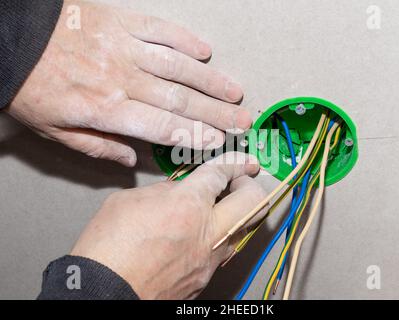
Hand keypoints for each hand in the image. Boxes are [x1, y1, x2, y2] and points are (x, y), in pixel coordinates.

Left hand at [6, 0, 250, 166]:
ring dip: (210, 81)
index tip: (218, 142)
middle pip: (179, 100)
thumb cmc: (32, 87)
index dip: (194, 135)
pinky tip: (205, 51)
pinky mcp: (122, 23)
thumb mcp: (55, 130)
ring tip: (235, 92)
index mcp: (107, 109)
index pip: (162, 127)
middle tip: (243, 121)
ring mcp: (125, 48)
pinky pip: (160, 31)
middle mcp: (124, 79)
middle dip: (216, 113)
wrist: (12, 39)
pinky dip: (184, 40)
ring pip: (178, 67)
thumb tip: (131, 160)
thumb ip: (98, 146)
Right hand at [70, 153, 267, 298]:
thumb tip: (180, 191)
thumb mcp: (130, 200)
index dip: (234, 162)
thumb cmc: (109, 249)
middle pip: (254, 200)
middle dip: (251, 184)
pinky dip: (217, 237)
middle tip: (241, 179)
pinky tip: (197, 235)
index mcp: (188, 205)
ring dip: (236, 213)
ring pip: (243, 229)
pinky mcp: (204, 279)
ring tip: (218, 207)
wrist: (103, 293)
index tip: (241, 160)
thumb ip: (165, 191)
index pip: (223, 174)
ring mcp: (210, 260)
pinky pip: (222, 252)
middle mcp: (208, 233)